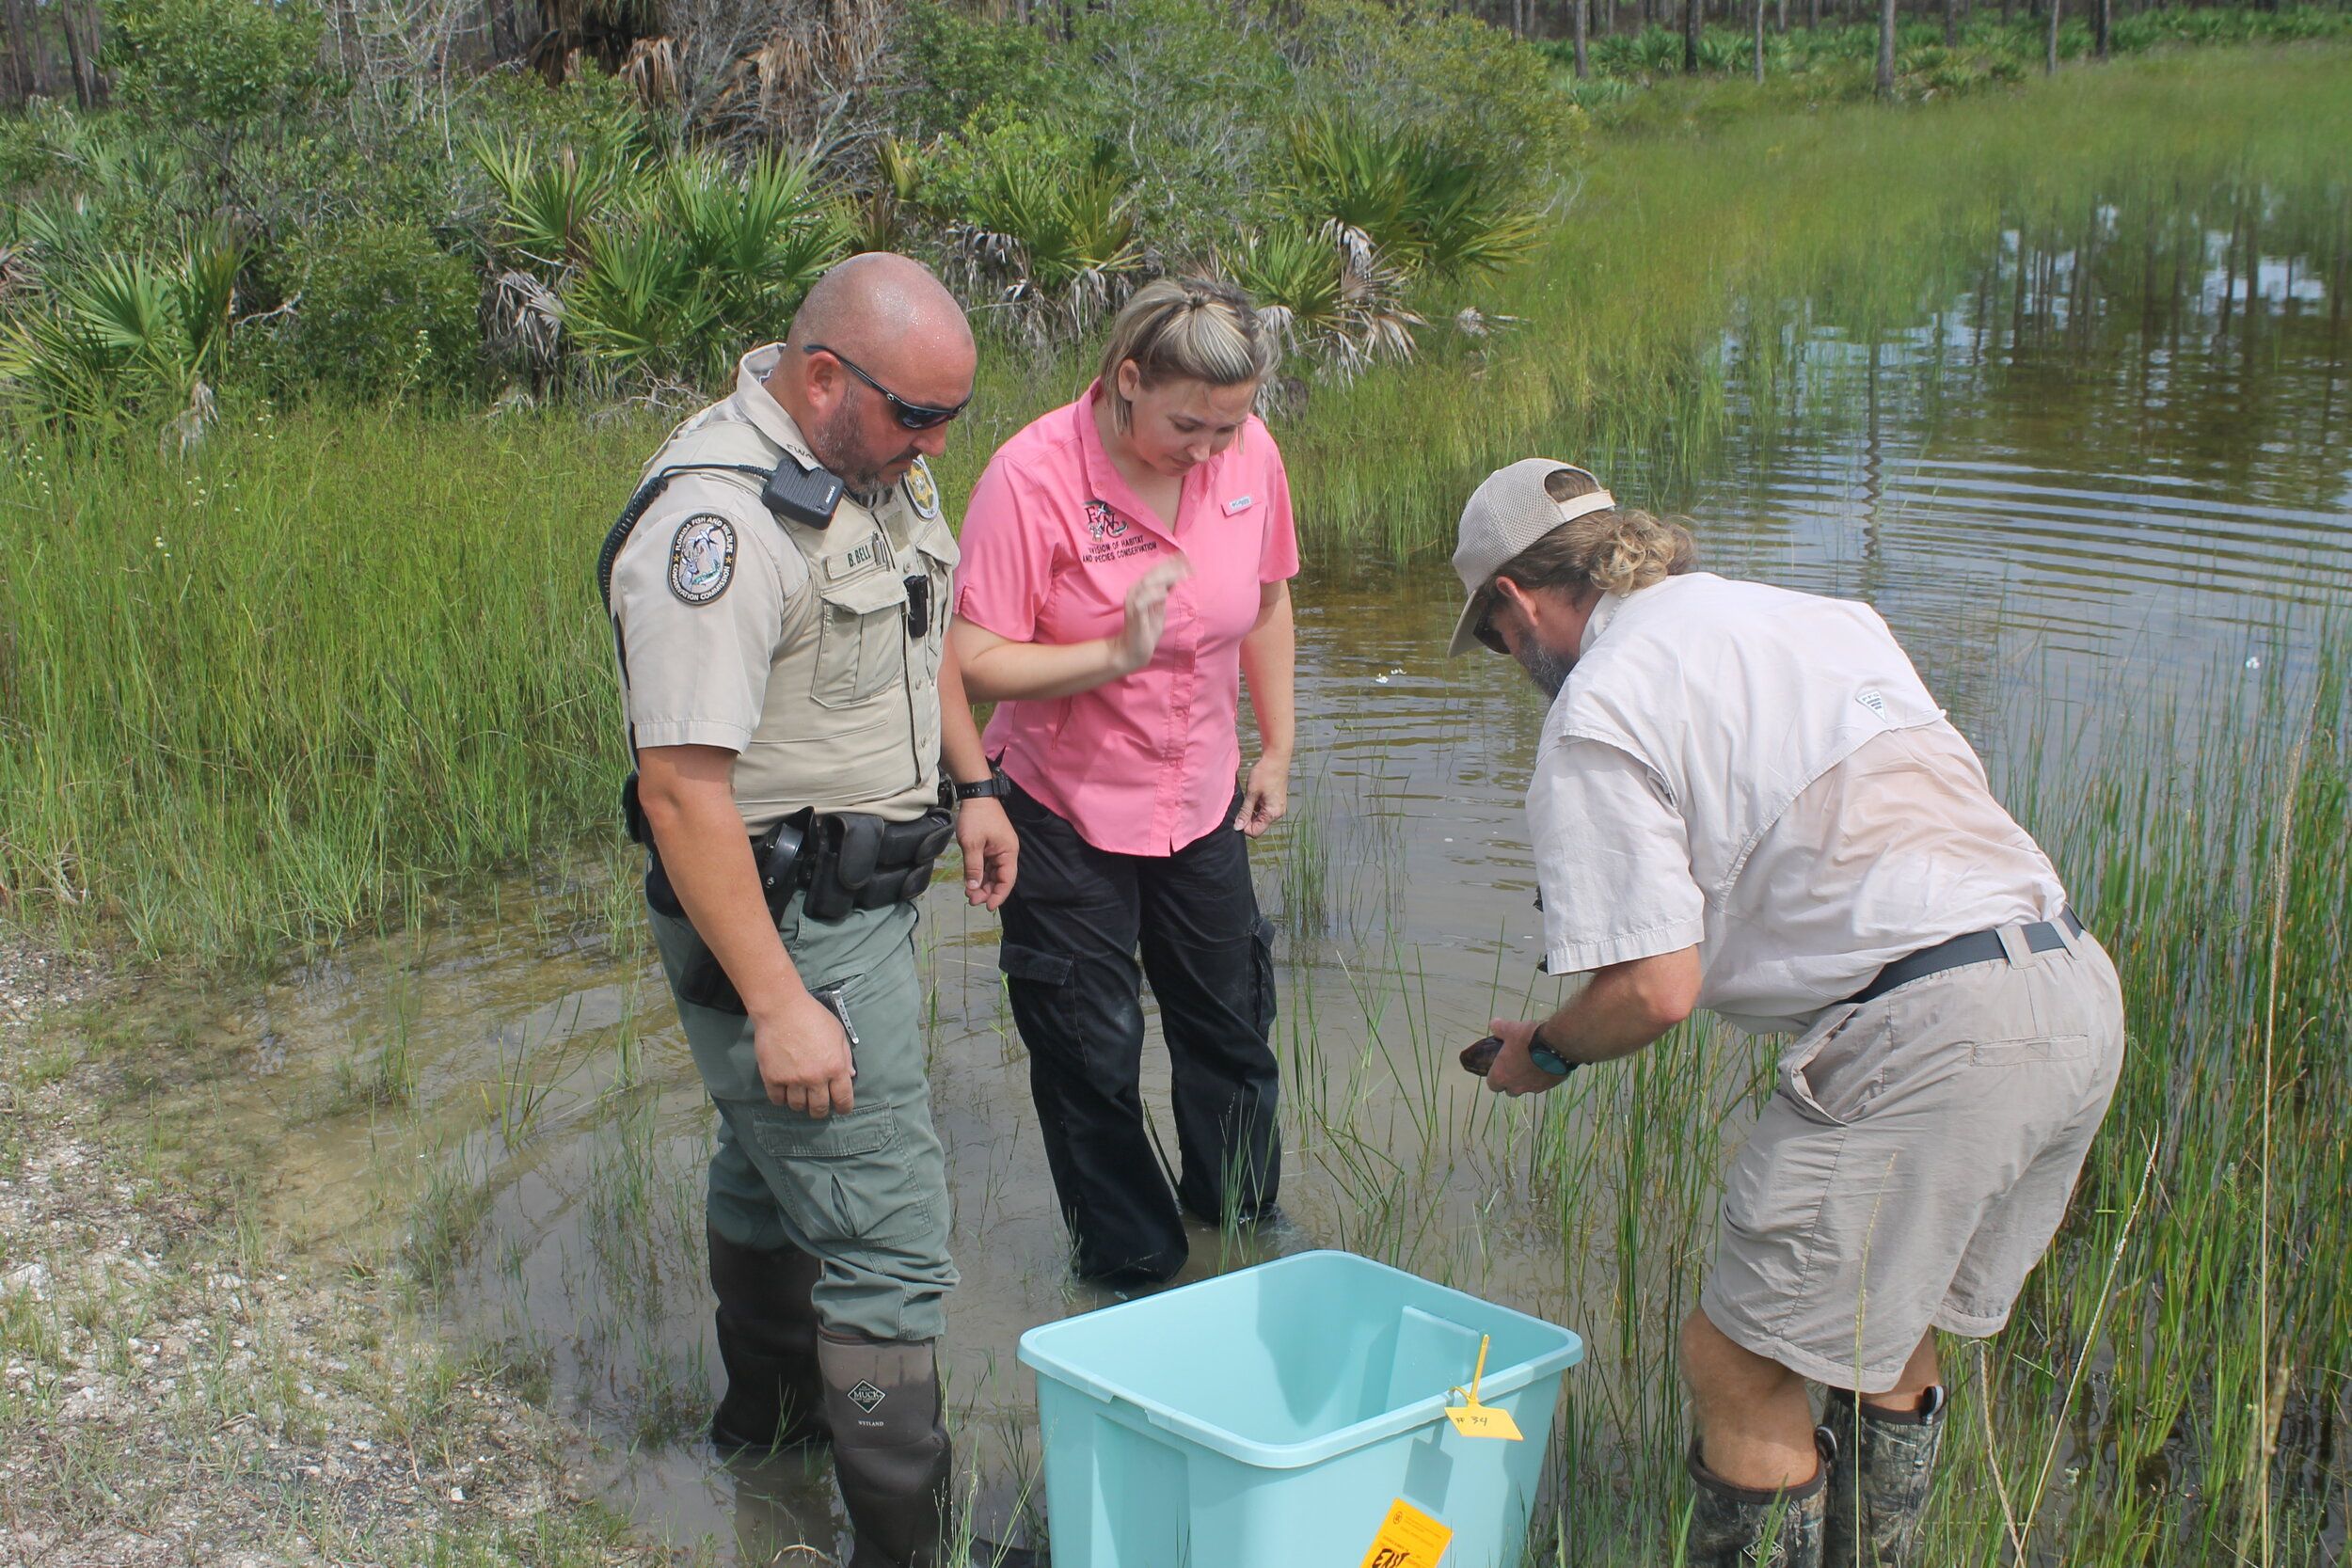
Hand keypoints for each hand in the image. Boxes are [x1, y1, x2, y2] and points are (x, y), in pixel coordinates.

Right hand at [752, 990, 855, 1116]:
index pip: (843, 1098)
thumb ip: (845, 1056)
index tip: (841, 1109)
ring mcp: (793, 1080)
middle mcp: (815, 1078)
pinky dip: (781, 1099)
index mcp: (835, 1067)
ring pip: (797, 1106)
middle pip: (819, 1107)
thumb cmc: (813, 1017)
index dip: (844, 1107)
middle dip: (821, 1111)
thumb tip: (850, 1075)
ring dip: (801, 1105)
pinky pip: (777, 1099)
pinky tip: (784, 1093)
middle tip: (819, 1108)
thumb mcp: (838, 1033)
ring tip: (800, 1098)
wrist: (782, 1009)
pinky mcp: (773, 1078)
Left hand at [957, 796, 1018, 909]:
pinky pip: (988, 865)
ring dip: (982, 884)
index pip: (1007, 880)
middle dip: (987, 891)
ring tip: (969, 894)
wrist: (976, 795)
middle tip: (971, 901)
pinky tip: (971, 882)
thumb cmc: (976, 818)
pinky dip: (980, 874)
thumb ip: (973, 868)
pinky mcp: (991, 846)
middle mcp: (1007, 853)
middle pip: (1000, 878)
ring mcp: (999, 849)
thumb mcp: (972, 844)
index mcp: (1008, 852)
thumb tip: (973, 889)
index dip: (998, 895)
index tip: (987, 907)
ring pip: (993, 873)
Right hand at [1112, 557, 1191, 673]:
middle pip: (1152, 574)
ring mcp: (1132, 601)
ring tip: (1180, 575)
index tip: (1186, 557)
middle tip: (1187, 565)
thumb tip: (1174, 578)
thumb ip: (1163, 593)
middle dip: (1170, 568)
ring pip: (1147, 583)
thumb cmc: (1147, 629)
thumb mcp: (1159, 608)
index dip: (1170, 563)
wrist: (1135, 649)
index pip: (1155, 571)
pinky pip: (1142, 600)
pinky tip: (1165, 593)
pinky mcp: (1133, 613)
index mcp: (1141, 589)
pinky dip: (1153, 595)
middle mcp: (1135, 592)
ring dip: (1165, 577)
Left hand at [1234, 753, 1288, 836]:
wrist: (1276, 758)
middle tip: (1241, 805)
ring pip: (1260, 817)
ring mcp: (1278, 807)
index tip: (1237, 816)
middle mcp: (1278, 813)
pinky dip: (1257, 806)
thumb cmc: (1265, 773)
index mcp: (1272, 813)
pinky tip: (1254, 795)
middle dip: (1248, 819)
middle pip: (1258, 825)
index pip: (1256, 832)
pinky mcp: (1276, 801)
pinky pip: (1264, 810)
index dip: (1244, 827)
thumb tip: (1238, 827)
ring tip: (1249, 797)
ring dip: (1252, 811)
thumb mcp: (1252, 793)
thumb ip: (1245, 812)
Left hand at [1483, 1017, 1566, 1097]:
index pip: (1493, 1085)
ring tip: (1533, 1062)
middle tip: (1515, 1065)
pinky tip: (1546, 1063)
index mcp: (1502, 1075)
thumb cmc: (1528, 1039)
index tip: (1499, 1067)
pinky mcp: (1550, 1086)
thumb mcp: (1510, 1029)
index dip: (1495, 1077)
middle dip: (1511, 1080)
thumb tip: (1494, 1024)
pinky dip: (1543, 1076)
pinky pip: (1543, 1084)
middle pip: (1510, 1090)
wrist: (1556, 1044)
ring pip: (1527, 1088)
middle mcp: (1517, 1086)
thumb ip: (1499, 1028)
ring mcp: (1534, 1088)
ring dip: (1528, 1079)